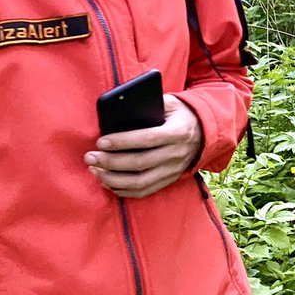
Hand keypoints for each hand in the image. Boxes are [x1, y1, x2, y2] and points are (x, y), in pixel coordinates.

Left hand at [85, 95, 202, 197]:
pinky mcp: (169, 180)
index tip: (101, 141)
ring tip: (94, 170)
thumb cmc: (180, 114)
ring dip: (113, 179)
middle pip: (140, 163)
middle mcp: (177, 153)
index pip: (147, 139)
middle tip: (90, 157)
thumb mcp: (171, 103)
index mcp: (178, 132)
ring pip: (140, 182)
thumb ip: (151, 105)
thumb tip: (120, 111)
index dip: (122, 142)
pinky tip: (107, 183)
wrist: (204, 132)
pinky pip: (144, 191)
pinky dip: (123, 190)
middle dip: (111, 162)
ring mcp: (173, 170)